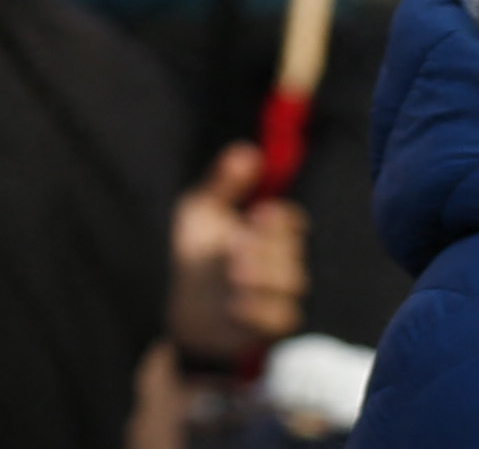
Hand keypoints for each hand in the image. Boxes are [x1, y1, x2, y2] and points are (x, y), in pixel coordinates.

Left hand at [167, 142, 309, 366]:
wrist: (186, 311)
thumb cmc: (198, 256)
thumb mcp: (202, 212)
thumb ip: (224, 183)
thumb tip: (249, 151)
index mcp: (268, 232)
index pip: (290, 220)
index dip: (278, 218)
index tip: (256, 214)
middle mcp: (281, 263)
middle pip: (292, 251)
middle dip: (266, 247)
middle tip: (237, 246)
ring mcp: (279, 295)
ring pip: (292, 283)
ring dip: (264, 275)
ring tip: (233, 271)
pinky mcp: (271, 327)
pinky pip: (281, 318)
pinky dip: (258, 310)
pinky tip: (235, 304)